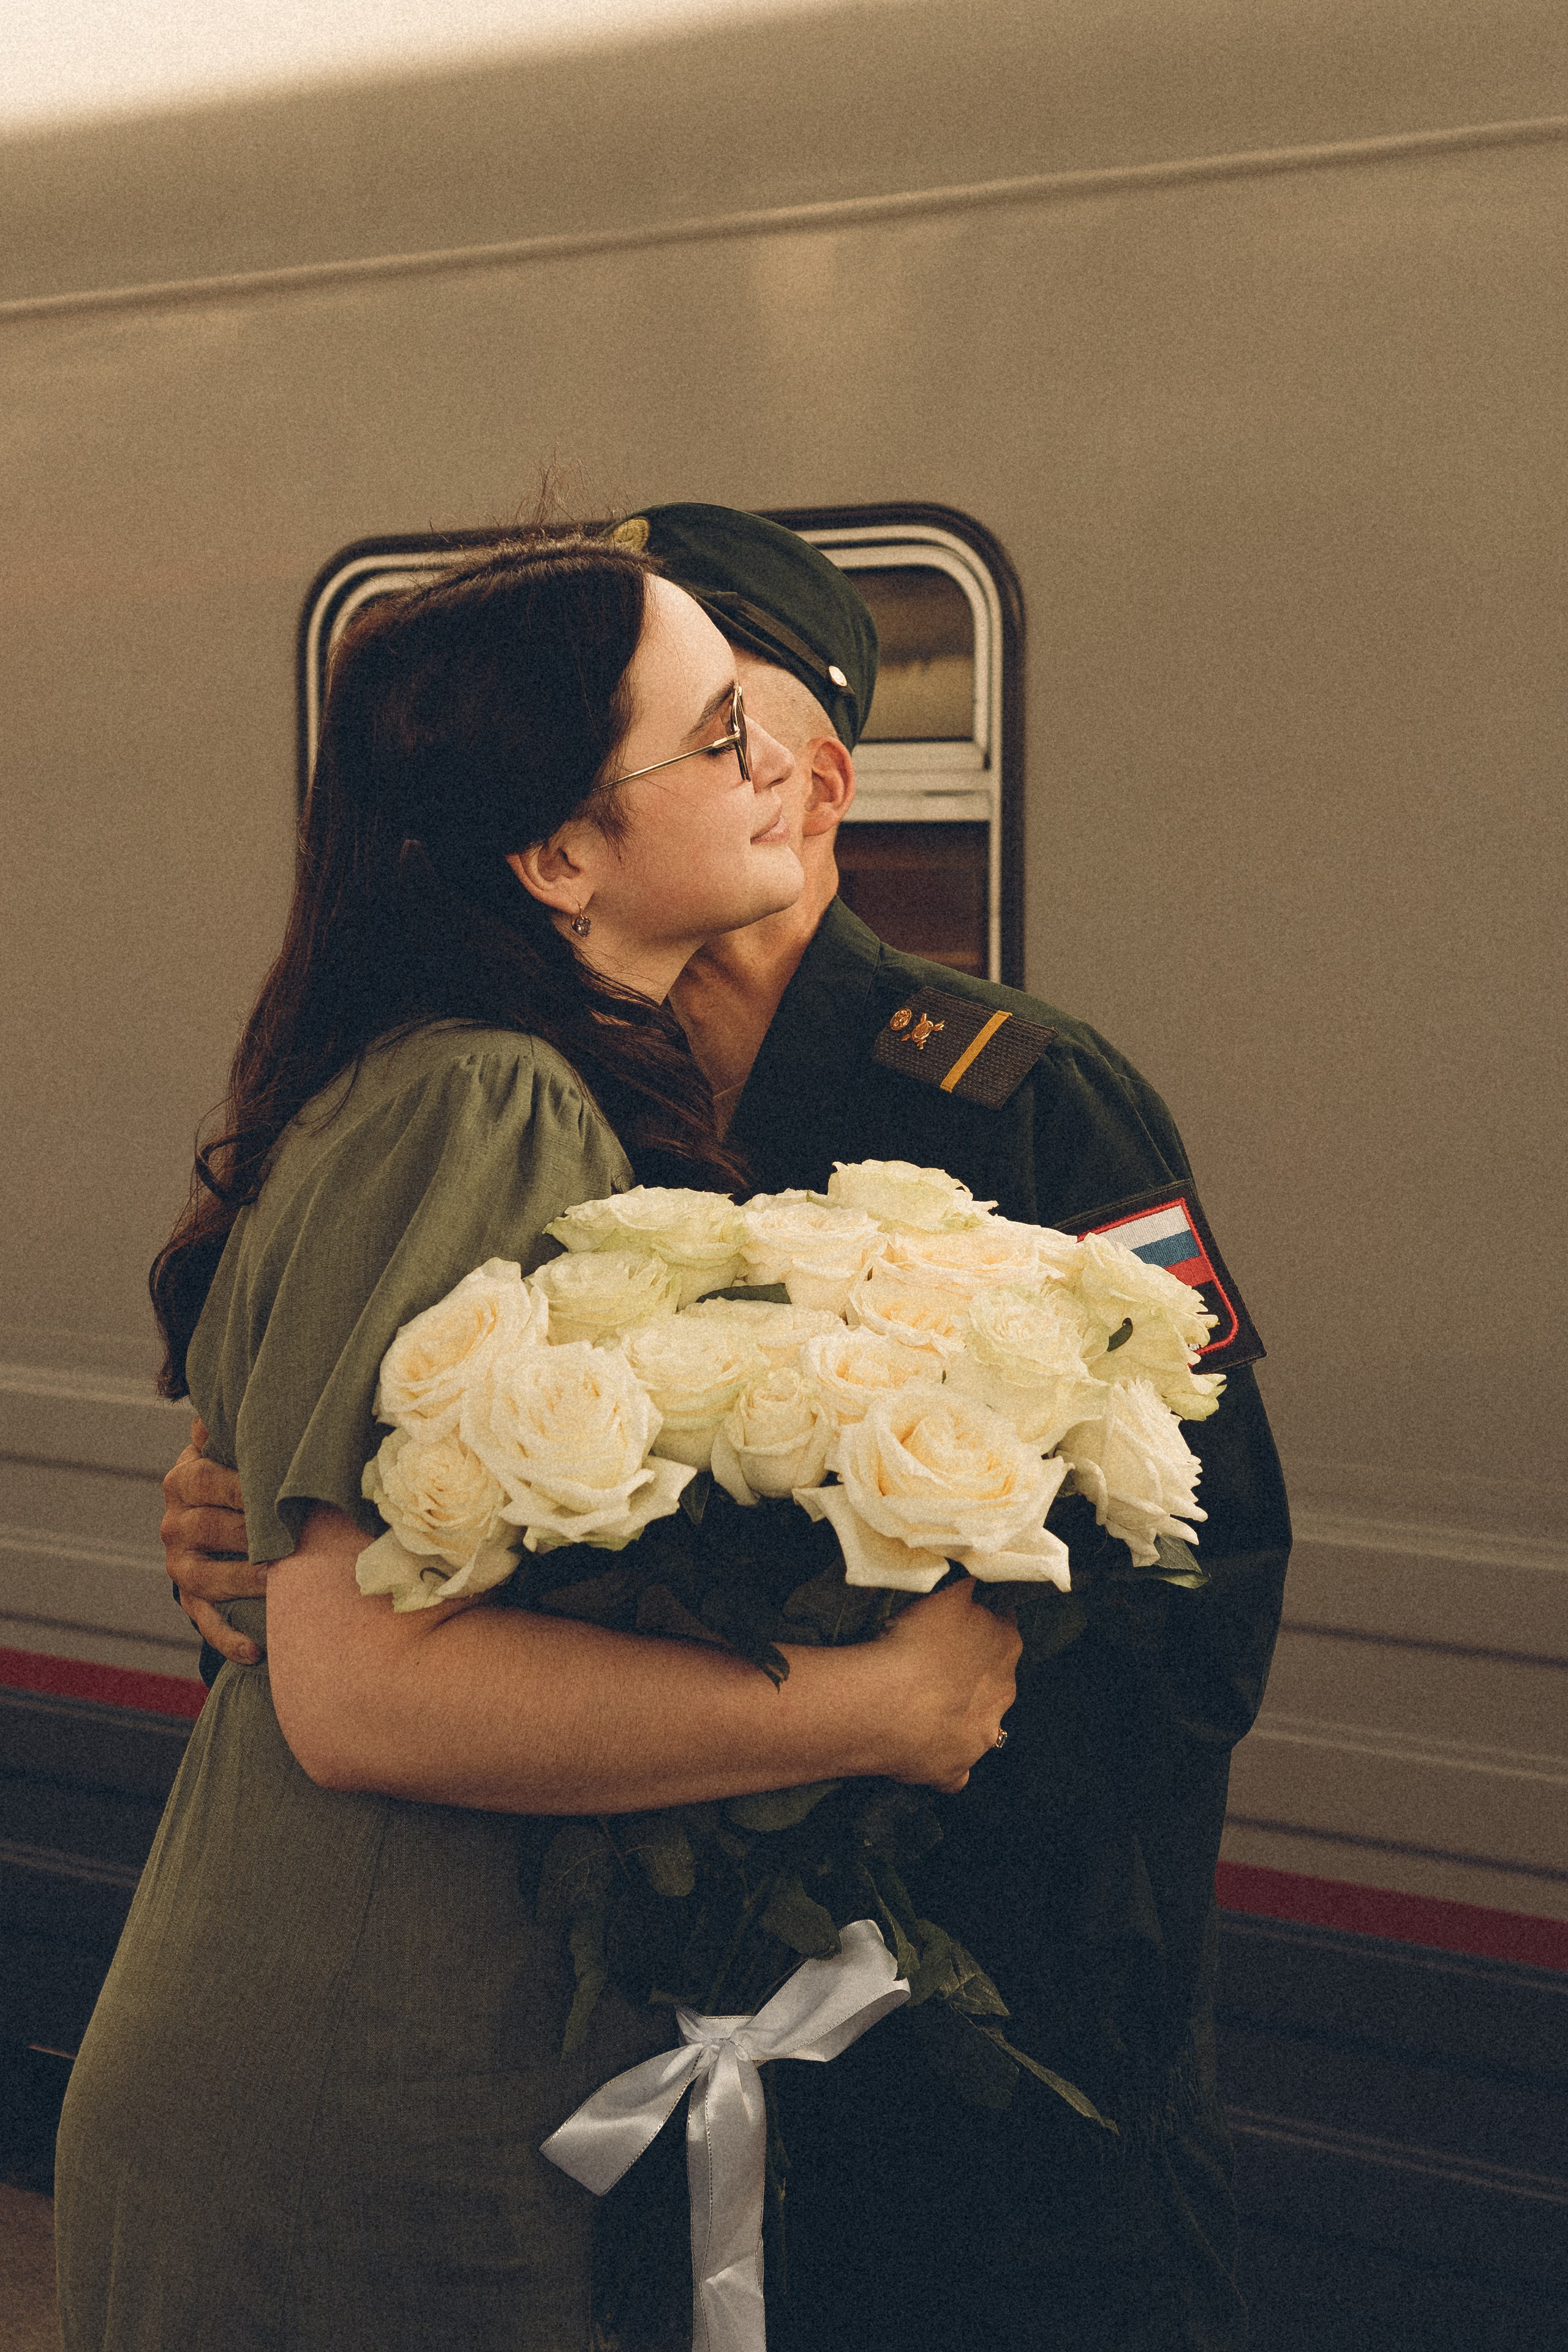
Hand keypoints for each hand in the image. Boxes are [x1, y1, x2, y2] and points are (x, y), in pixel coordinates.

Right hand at [161, 1419, 266, 1665]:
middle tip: (290, 1534)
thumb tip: (224, 1402)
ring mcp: (180, 1566)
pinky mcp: (191, 1601)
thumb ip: (231, 1428)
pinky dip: (228, 1639)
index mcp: (183, 1480)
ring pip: (206, 1577)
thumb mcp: (229, 1447)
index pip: (206, 1478)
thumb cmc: (238, 1472)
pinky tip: (255, 1651)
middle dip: (250, 1532)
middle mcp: (174, 1524)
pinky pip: (206, 1623)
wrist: (212, 1513)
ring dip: (244, 1581)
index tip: (278, 1487)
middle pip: (208, 1527)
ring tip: (280, 1581)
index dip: (241, 1483)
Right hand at [875, 1576, 1020, 1792]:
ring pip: (979, 1726)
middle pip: (994, 1680)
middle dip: (972, 1675)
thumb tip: (974, 1584)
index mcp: (1006, 1647)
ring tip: (922, 1708)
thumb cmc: (916, 1641)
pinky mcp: (954, 1770)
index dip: (979, 1629)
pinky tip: (922, 1750)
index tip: (956, 1628)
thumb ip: (965, 1592)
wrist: (889, 1702)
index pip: (1003, 1630)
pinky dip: (943, 1763)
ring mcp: (981, 1737)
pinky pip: (954, 1772)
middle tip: (934, 1667)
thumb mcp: (945, 1596)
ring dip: (960, 1718)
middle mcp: (1003, 1695)